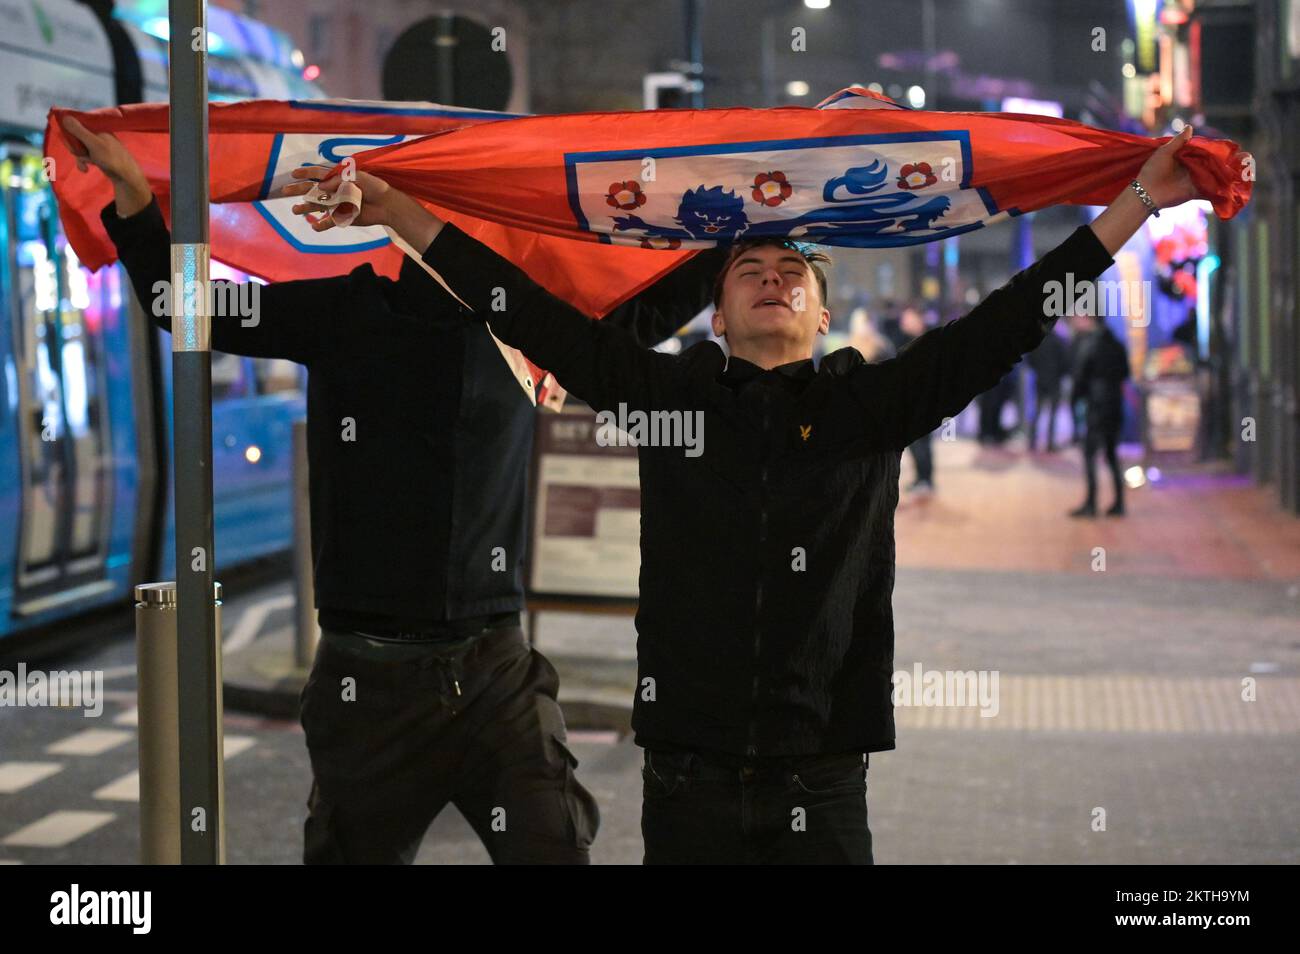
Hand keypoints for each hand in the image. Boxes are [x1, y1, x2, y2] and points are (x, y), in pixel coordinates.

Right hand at [61, 115, 151, 214]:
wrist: (126, 176)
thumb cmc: (112, 158)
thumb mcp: (94, 143)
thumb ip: (79, 131)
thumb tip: (65, 116)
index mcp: (96, 127)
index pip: (75, 123)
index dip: (69, 132)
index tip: (69, 141)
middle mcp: (95, 134)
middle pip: (74, 137)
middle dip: (74, 147)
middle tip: (79, 153)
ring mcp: (95, 144)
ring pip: (77, 148)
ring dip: (79, 157)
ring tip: (87, 163)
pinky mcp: (96, 154)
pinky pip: (83, 156)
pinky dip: (83, 162)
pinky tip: (85, 169)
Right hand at [280, 164, 391, 230]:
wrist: (387, 205)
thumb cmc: (374, 187)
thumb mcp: (357, 177)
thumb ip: (338, 181)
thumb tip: (320, 187)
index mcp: (338, 178)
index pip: (318, 173)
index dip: (306, 172)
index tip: (294, 173)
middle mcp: (335, 191)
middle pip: (313, 190)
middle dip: (298, 190)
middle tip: (284, 191)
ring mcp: (337, 205)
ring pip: (318, 206)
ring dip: (306, 207)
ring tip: (295, 210)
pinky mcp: (343, 217)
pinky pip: (329, 222)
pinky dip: (322, 225)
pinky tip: (314, 226)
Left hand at [1136, 125, 1252, 210]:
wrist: (1146, 191)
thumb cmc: (1152, 170)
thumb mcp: (1164, 152)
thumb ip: (1179, 142)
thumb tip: (1190, 127)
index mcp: (1187, 157)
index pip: (1207, 151)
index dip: (1218, 149)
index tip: (1231, 146)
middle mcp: (1194, 168)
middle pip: (1215, 163)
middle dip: (1230, 161)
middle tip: (1246, 156)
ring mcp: (1196, 180)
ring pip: (1216, 175)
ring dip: (1230, 173)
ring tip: (1247, 169)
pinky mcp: (1196, 192)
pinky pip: (1211, 190)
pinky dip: (1222, 188)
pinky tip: (1235, 185)